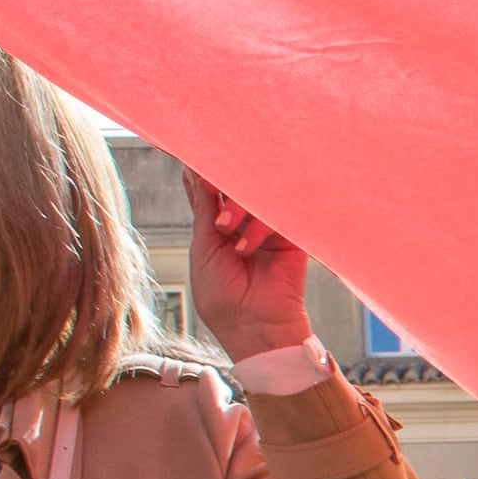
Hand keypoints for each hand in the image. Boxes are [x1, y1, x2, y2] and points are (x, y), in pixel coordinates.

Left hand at [181, 171, 315, 362]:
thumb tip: (196, 170)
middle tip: (210, 183)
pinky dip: (258, 225)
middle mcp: (244, 221)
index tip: (185, 151)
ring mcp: (268, 226)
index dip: (198, 168)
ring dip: (236, 207)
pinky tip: (246, 247)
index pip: (207, 186)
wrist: (254, 327)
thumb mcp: (203, 247)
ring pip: (253, 193)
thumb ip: (205, 208)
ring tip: (226, 231)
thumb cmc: (223, 296)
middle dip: (219, 182)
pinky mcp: (292, 235)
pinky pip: (277, 212)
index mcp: (217, 225)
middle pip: (232, 182)